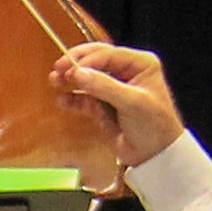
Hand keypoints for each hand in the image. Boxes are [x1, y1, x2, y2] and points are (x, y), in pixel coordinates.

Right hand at [46, 35, 182, 171]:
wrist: (156, 156)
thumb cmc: (155, 126)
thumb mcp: (132, 102)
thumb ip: (104, 86)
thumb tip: (77, 73)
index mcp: (140, 64)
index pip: (108, 54)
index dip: (87, 60)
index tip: (71, 69)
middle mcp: (127, 73)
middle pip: (95, 61)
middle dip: (75, 65)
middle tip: (59, 69)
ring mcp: (114, 89)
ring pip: (87, 78)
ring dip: (70, 80)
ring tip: (55, 81)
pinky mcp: (104, 106)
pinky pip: (84, 98)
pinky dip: (73, 98)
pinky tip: (63, 100)